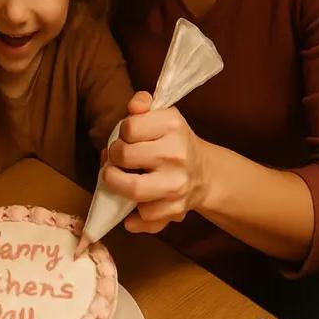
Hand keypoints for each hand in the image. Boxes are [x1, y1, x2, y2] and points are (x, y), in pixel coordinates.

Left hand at [102, 91, 208, 233]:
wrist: (206, 174)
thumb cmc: (173, 142)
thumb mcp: (161, 117)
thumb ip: (143, 104)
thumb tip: (134, 105)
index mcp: (172, 125)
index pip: (128, 127)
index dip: (121, 134)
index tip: (127, 139)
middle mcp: (177, 153)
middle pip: (124, 156)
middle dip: (113, 159)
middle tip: (117, 160)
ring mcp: (177, 183)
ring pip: (132, 188)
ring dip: (116, 185)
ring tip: (116, 179)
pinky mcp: (177, 209)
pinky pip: (143, 214)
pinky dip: (133, 212)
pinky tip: (134, 203)